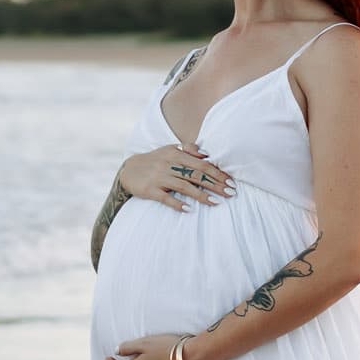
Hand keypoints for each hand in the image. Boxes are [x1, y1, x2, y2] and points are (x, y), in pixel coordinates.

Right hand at [118, 144, 236, 212]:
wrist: (128, 170)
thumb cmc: (155, 160)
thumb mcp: (170, 150)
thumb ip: (189, 150)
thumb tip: (208, 154)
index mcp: (176, 154)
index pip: (202, 164)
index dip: (218, 173)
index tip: (231, 182)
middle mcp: (169, 164)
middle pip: (197, 175)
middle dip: (215, 184)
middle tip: (231, 193)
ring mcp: (159, 177)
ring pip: (184, 186)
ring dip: (201, 195)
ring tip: (216, 202)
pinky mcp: (150, 190)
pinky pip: (166, 198)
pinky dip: (178, 203)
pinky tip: (189, 209)